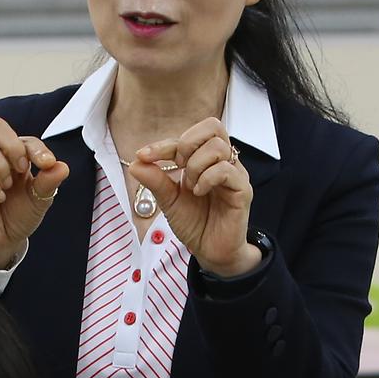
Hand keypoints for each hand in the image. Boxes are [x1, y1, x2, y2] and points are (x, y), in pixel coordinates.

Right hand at [0, 118, 70, 271]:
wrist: (2, 242)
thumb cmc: (18, 215)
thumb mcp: (39, 200)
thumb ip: (49, 182)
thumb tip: (62, 166)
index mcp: (12, 155)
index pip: (21, 138)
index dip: (36, 148)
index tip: (47, 164)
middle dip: (12, 145)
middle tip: (22, 168)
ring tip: (8, 185)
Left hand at [127, 118, 258, 277]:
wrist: (211, 251)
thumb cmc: (195, 223)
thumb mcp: (169, 201)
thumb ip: (155, 181)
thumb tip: (135, 163)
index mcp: (205, 159)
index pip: (190, 136)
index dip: (164, 143)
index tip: (143, 155)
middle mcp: (223, 161)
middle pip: (212, 126)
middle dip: (187, 144)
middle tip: (179, 168)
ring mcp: (235, 174)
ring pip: (218, 146)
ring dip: (196, 165)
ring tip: (190, 187)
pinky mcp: (243, 190)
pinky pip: (226, 170)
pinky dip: (206, 179)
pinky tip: (199, 193)